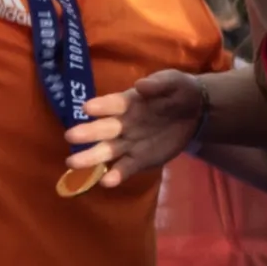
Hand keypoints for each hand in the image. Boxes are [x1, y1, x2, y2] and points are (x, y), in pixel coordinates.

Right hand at [66, 72, 207, 188]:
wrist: (196, 113)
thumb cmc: (178, 92)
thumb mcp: (173, 82)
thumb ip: (159, 84)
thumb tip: (141, 85)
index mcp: (128, 103)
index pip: (112, 104)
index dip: (101, 106)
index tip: (87, 108)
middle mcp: (122, 124)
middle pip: (103, 129)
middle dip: (87, 133)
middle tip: (70, 136)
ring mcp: (129, 143)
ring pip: (107, 151)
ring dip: (91, 157)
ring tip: (73, 163)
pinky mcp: (139, 160)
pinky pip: (125, 168)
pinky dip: (116, 175)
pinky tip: (106, 182)